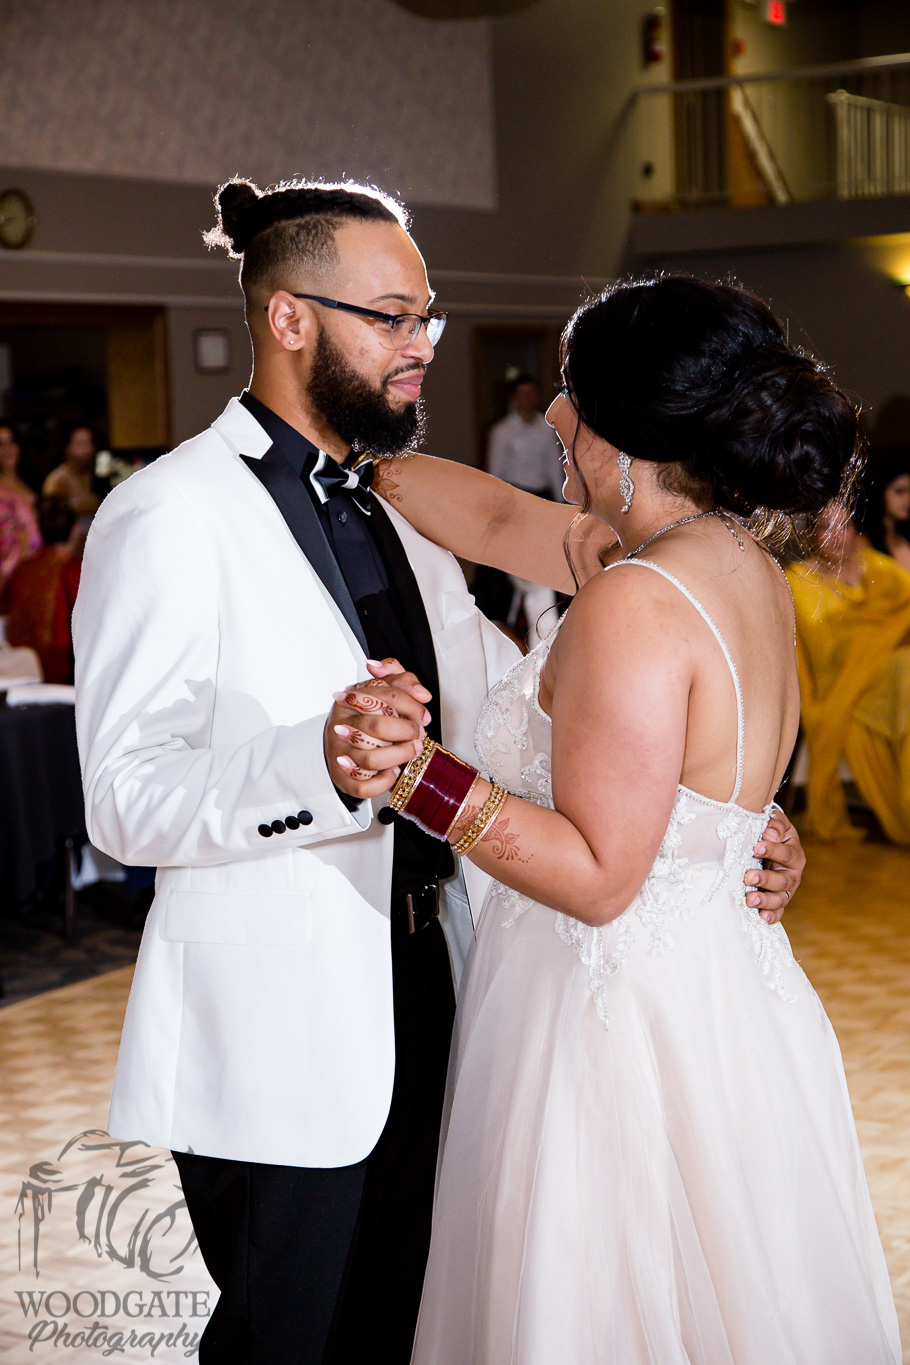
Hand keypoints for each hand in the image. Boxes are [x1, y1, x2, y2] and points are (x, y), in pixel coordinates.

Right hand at [325, 658, 431, 799]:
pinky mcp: (343, 778)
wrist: (340, 744)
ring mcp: (340, 753)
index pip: (386, 694)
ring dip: (400, 755)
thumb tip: (421, 693)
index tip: (424, 716)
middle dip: (406, 731)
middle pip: (377, 726)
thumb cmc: (365, 717)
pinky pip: (363, 786)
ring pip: (371, 759)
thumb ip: (402, 682)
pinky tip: (394, 771)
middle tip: (419, 734)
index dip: (412, 705)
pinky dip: (383, 781)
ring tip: (412, 750)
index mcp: (350, 700)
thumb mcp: (381, 691)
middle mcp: (341, 725)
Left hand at [744, 809, 805, 924]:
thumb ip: (775, 823)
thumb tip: (770, 832)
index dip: (772, 850)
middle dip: (765, 879)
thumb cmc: (771, 833)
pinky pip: (778, 913)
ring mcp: (786, 891)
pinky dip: (771, 916)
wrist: (770, 846)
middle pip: (782, 880)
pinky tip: (761, 917)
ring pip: (780, 899)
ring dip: (765, 900)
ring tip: (750, 899)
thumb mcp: (775, 824)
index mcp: (794, 854)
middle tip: (748, 877)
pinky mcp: (778, 902)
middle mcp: (793, 875)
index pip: (785, 854)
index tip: (756, 847)